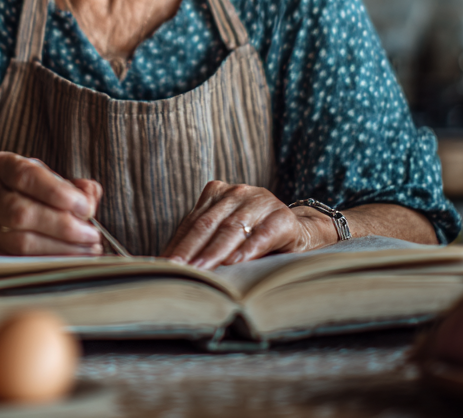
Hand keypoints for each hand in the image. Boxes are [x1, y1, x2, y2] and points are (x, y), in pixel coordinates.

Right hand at [0, 152, 102, 259]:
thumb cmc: (26, 192)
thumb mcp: (46, 178)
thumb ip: (71, 186)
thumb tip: (90, 196)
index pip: (26, 177)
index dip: (57, 193)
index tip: (86, 207)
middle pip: (20, 213)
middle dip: (63, 227)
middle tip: (92, 235)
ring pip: (19, 243)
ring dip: (60, 249)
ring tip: (87, 250)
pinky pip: (17, 263)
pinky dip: (48, 264)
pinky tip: (69, 261)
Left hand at [161, 181, 336, 268]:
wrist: (300, 232)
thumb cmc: (254, 237)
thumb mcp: (226, 235)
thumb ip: (202, 243)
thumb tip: (168, 266)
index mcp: (217, 193)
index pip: (192, 222)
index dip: (177, 245)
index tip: (162, 265)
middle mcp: (238, 193)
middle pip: (208, 224)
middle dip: (190, 250)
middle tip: (176, 269)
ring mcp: (261, 202)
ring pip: (232, 228)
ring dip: (214, 252)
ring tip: (201, 269)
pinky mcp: (282, 217)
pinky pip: (262, 234)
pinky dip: (248, 248)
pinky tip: (236, 262)